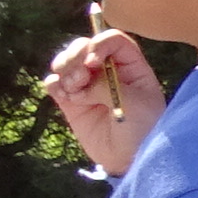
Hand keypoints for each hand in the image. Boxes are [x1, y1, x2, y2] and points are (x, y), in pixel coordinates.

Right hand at [42, 26, 165, 177]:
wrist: (129, 158)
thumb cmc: (143, 128)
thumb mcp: (134, 103)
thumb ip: (106, 86)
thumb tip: (81, 82)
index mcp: (132, 66)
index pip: (113, 40)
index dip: (99, 44)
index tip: (93, 62)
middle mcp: (108, 70)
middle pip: (84, 46)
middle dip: (75, 56)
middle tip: (80, 78)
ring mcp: (87, 85)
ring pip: (66, 61)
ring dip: (64, 70)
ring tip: (75, 91)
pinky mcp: (71, 101)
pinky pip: (54, 83)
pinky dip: (55, 85)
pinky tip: (67, 97)